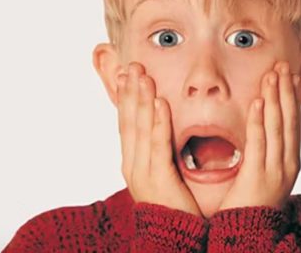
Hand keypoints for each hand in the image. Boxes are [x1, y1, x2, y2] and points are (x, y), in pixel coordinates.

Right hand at [116, 62, 200, 215]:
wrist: (172, 239)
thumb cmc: (174, 207)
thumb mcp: (164, 173)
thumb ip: (162, 152)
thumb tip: (167, 130)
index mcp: (134, 162)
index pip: (128, 123)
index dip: (126, 98)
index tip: (126, 73)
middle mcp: (133, 164)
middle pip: (129, 121)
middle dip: (130, 92)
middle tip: (130, 65)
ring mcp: (142, 172)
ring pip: (141, 128)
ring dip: (141, 99)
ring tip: (142, 75)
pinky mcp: (158, 179)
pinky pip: (158, 146)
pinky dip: (159, 122)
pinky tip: (160, 103)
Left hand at [218, 61, 300, 209]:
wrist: (249, 239)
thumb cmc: (252, 208)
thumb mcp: (264, 177)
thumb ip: (264, 156)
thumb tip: (260, 134)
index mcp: (290, 162)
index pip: (293, 123)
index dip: (292, 97)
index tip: (289, 75)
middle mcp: (288, 163)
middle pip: (289, 119)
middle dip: (286, 91)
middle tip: (283, 66)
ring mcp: (275, 170)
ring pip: (277, 126)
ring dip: (275, 98)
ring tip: (273, 74)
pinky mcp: (258, 176)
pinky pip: (259, 142)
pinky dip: (260, 120)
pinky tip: (259, 102)